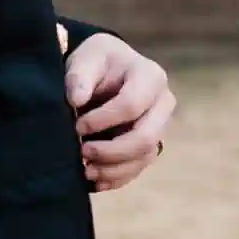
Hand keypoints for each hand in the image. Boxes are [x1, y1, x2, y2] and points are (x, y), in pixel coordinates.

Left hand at [65, 31, 174, 192]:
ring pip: (143, 157)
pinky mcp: (150, 145)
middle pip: (145, 138)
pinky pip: (138, 168)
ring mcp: (160, 127)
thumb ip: (80, 75)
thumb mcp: (87, 58)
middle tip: (82, 151)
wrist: (107, 71)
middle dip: (111, 151)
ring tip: (84, 170)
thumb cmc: (97, 61)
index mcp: (151, 77)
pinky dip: (116, 178)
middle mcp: (163, 104)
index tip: (76, 125)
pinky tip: (94, 180)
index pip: (131, 105)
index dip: (102, 120)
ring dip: (112, 169)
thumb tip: (75, 99)